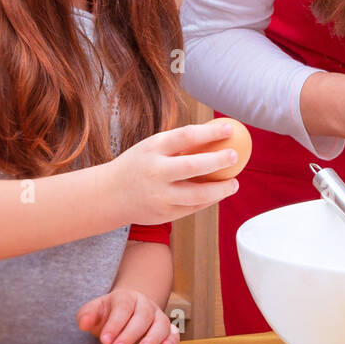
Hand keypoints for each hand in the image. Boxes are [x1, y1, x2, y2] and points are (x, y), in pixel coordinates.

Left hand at [77, 288, 178, 343]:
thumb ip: (87, 315)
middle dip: (130, 335)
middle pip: (141, 317)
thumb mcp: (95, 310)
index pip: (122, 309)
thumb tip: (83, 322)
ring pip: (160, 324)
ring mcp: (158, 316)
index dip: (114, 324)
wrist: (130, 308)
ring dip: (152, 338)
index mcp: (126, 298)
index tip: (105, 339)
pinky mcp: (167, 328)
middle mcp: (145, 305)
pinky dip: (172, 340)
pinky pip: (173, 332)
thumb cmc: (111, 313)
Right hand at [107, 120, 242, 226]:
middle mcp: (155, 172)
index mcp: (152, 149)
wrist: (109, 195)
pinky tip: (219, 193)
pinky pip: (194, 207)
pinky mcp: (165, 214)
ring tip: (235, 183)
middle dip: (219, 160)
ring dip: (221, 189)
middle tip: (235, 155)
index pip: (185, 136)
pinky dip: (210, 200)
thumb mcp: (151, 147)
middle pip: (193, 166)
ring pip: (198, 194)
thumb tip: (217, 132)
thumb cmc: (139, 164)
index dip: (210, 132)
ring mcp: (160, 196)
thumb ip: (179, 142)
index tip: (229, 128)